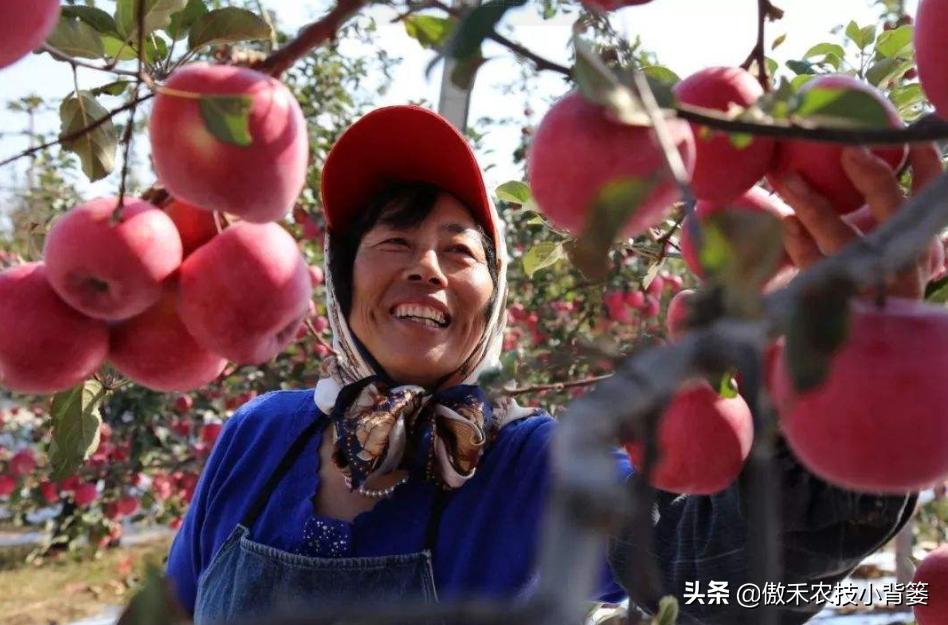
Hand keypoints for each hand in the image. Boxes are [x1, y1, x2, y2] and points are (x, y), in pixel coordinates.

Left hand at [773, 143, 943, 299]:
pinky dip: (800, 245)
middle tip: (848, 149)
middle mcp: (904, 268)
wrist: (857, 346)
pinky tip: (787, 222)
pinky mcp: (835, 307)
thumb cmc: (869, 282)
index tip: (909, 134)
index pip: (929, 200)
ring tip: (789, 178)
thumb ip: (883, 206)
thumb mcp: (887, 247)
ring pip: (845, 243)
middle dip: (874, 179)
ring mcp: (869, 288)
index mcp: (921, 248)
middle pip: (893, 216)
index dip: (925, 167)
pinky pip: (815, 269)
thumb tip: (868, 150)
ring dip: (817, 207)